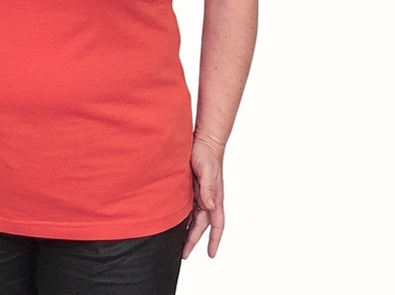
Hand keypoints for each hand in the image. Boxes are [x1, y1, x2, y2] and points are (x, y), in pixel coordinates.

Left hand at [183, 135, 224, 258]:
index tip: (211, 254)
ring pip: (195, 217)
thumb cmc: (207, 154)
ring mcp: (201, 193)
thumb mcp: (207, 171)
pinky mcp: (193, 187)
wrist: (204, 140)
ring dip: (189, 230)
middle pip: (202, 225)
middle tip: (184, 253)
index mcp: (215, 197)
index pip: (216, 224)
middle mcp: (209, 198)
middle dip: (194, 240)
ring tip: (179, 242)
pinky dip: (185, 216)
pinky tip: (177, 221)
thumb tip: (210, 206)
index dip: (214, 240)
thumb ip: (208, 189)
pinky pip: (190, 206)